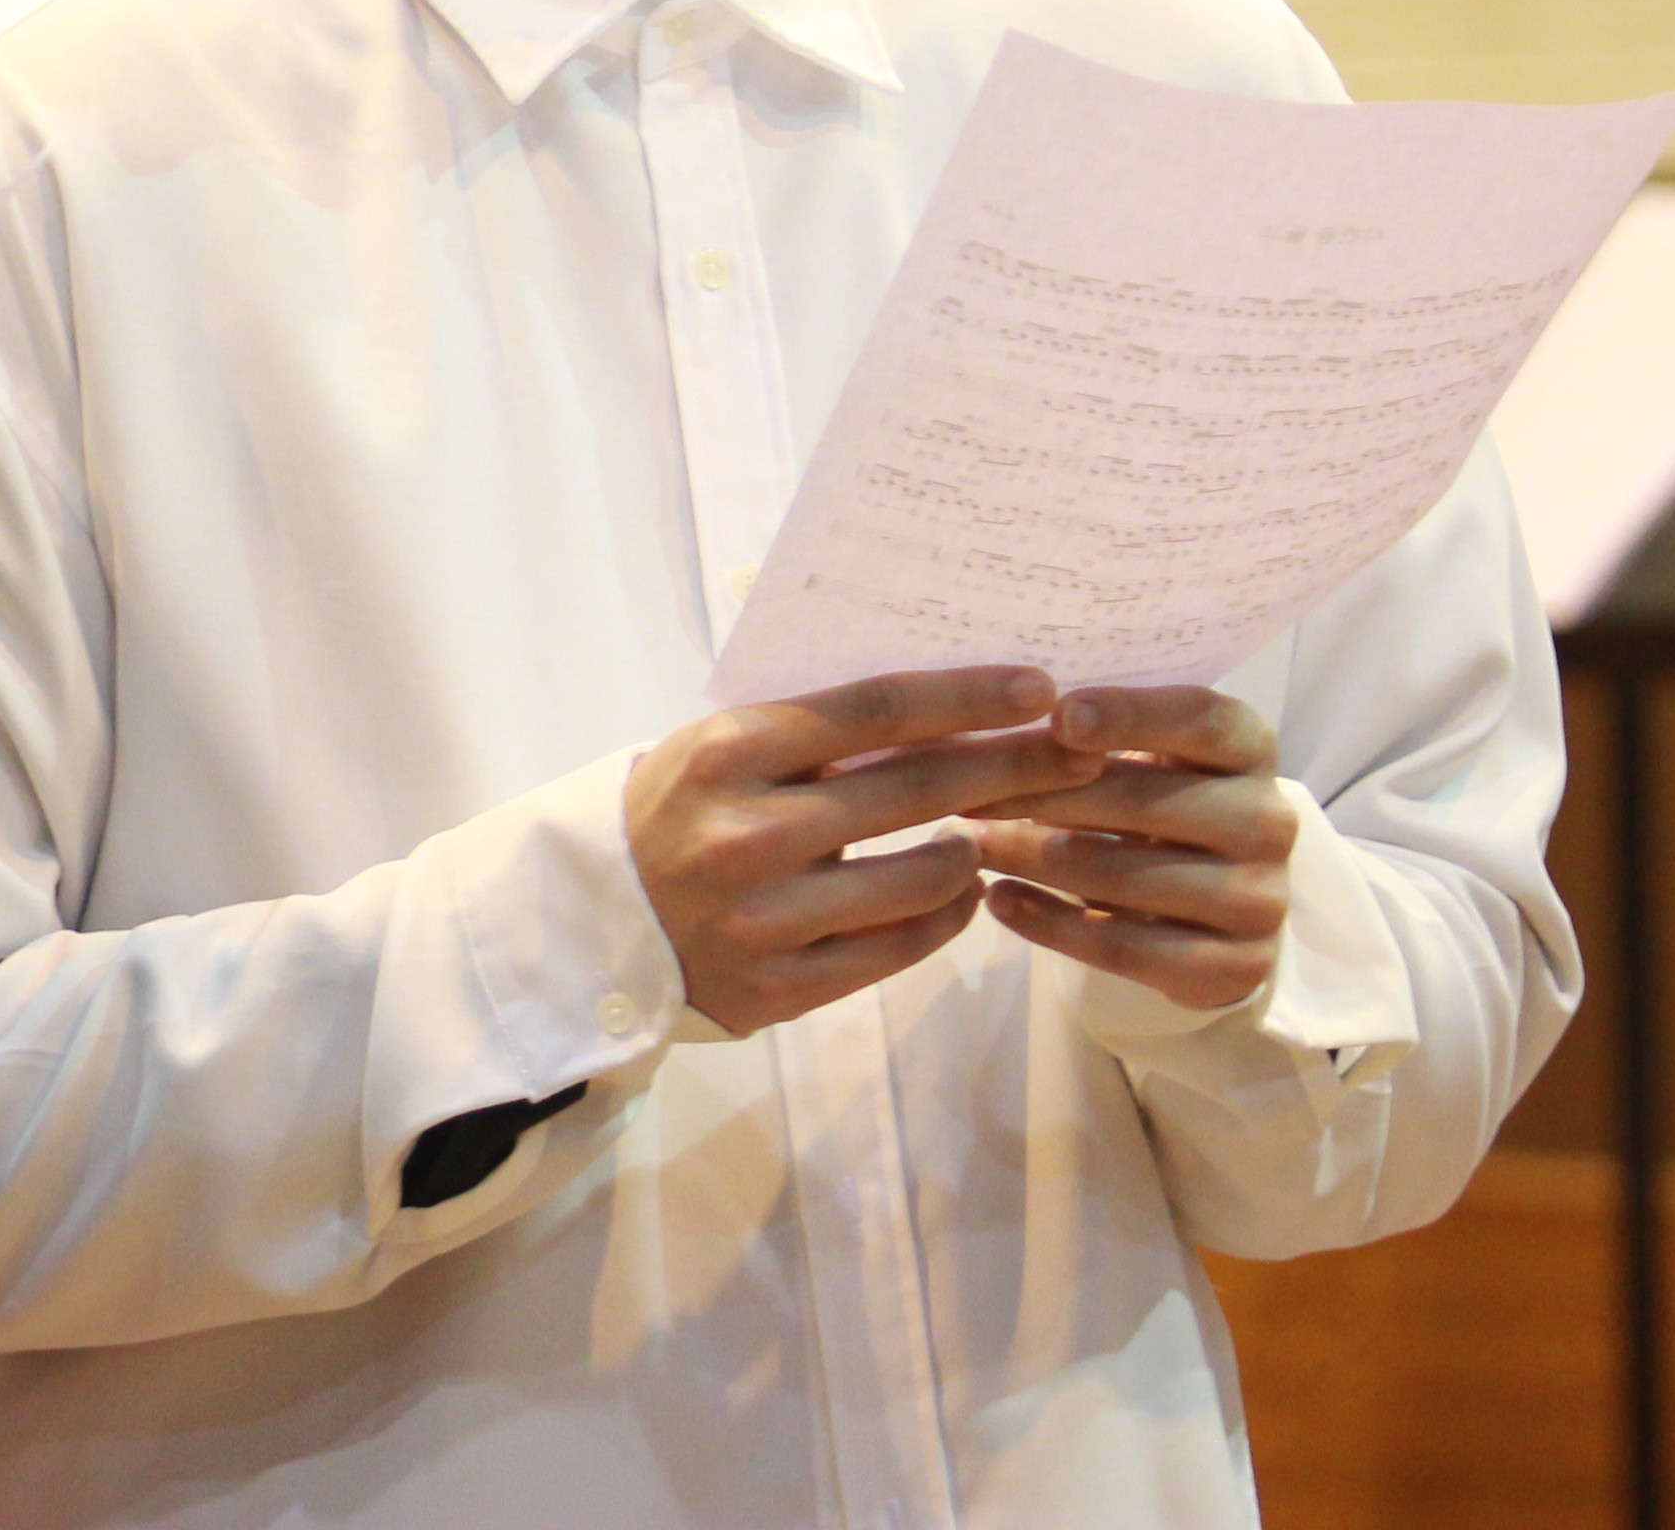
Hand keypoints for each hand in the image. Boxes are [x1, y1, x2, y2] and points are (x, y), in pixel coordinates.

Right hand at [627, 666, 1099, 1032]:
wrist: (595, 920)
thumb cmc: (680, 810)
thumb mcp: (724, 748)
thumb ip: (815, 732)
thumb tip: (950, 707)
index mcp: (728, 751)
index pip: (872, 711)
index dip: (964, 696)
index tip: (1037, 687)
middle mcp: (746, 832)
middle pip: (914, 788)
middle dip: (1012, 765)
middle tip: (1078, 752)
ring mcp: (764, 917)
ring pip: (919, 879)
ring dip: (973, 849)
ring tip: (986, 833)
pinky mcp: (780, 987)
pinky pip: (898, 948)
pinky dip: (945, 915)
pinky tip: (958, 892)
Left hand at [974, 685, 1295, 1012]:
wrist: (1208, 906)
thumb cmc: (1154, 799)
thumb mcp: (1143, 754)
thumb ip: (1094, 731)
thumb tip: (996, 707)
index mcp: (1249, 747)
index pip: (1199, 720)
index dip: (1130, 715)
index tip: (1056, 716)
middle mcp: (1270, 821)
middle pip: (1148, 802)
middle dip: (1046, 794)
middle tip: (963, 791)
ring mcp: (1260, 900)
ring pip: (1126, 877)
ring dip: (1034, 858)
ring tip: (971, 844)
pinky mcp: (1236, 967)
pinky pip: (1127, 948)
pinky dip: (1052, 925)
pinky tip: (999, 901)